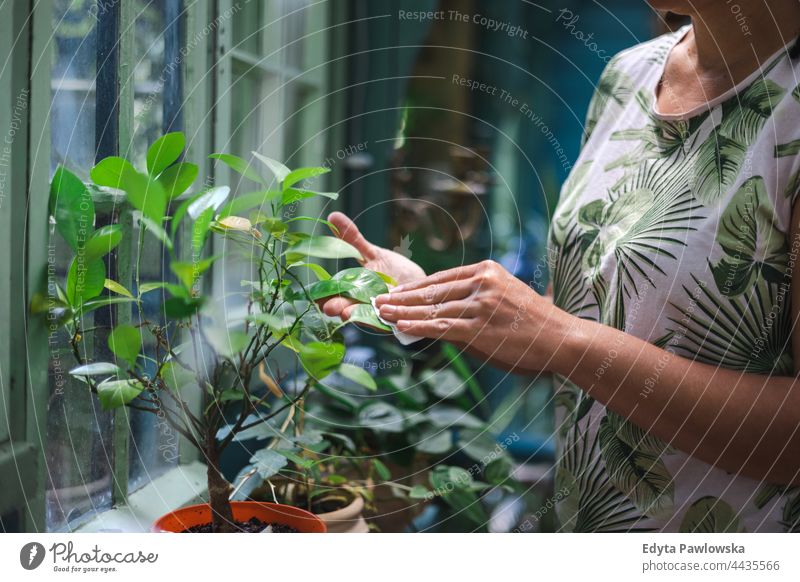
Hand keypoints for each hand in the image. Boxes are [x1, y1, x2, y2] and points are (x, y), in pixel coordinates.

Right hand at [319, 212, 425, 319]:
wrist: (420, 284)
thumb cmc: (393, 271)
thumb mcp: (372, 254)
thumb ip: (353, 239)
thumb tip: (333, 216)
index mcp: (355, 290)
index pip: (336, 294)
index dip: (325, 296)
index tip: (316, 297)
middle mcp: (365, 304)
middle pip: (348, 308)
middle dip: (339, 307)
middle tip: (329, 307)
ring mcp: (380, 313)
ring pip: (366, 317)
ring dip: (357, 316)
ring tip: (346, 313)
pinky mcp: (398, 318)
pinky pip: (389, 321)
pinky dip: (383, 319)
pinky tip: (378, 314)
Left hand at [374, 260, 569, 372]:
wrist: (560, 338)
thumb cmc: (534, 322)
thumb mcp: (505, 297)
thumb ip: (474, 301)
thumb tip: (442, 313)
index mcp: (487, 270)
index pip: (442, 278)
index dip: (415, 287)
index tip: (396, 291)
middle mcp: (482, 282)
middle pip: (432, 290)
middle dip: (403, 297)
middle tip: (379, 300)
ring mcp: (480, 304)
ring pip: (432, 309)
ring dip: (403, 312)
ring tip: (382, 313)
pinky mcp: (479, 328)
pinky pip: (441, 327)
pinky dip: (418, 327)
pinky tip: (401, 327)